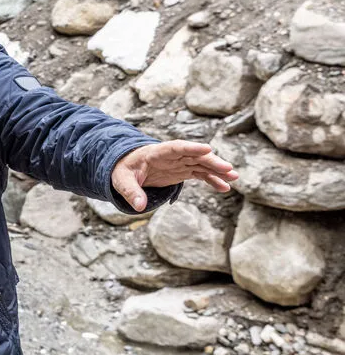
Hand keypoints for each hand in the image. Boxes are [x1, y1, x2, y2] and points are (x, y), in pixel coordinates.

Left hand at [112, 141, 237, 211]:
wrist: (126, 168)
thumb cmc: (123, 171)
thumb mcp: (121, 181)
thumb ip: (130, 192)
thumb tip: (139, 207)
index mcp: (155, 152)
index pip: (175, 147)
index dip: (191, 148)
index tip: (207, 149)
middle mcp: (171, 156)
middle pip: (194, 156)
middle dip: (211, 161)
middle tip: (228, 169)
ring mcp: (178, 163)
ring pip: (201, 164)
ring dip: (217, 170)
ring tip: (234, 177)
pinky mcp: (182, 171)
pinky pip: (200, 174)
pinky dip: (212, 179)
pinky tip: (225, 187)